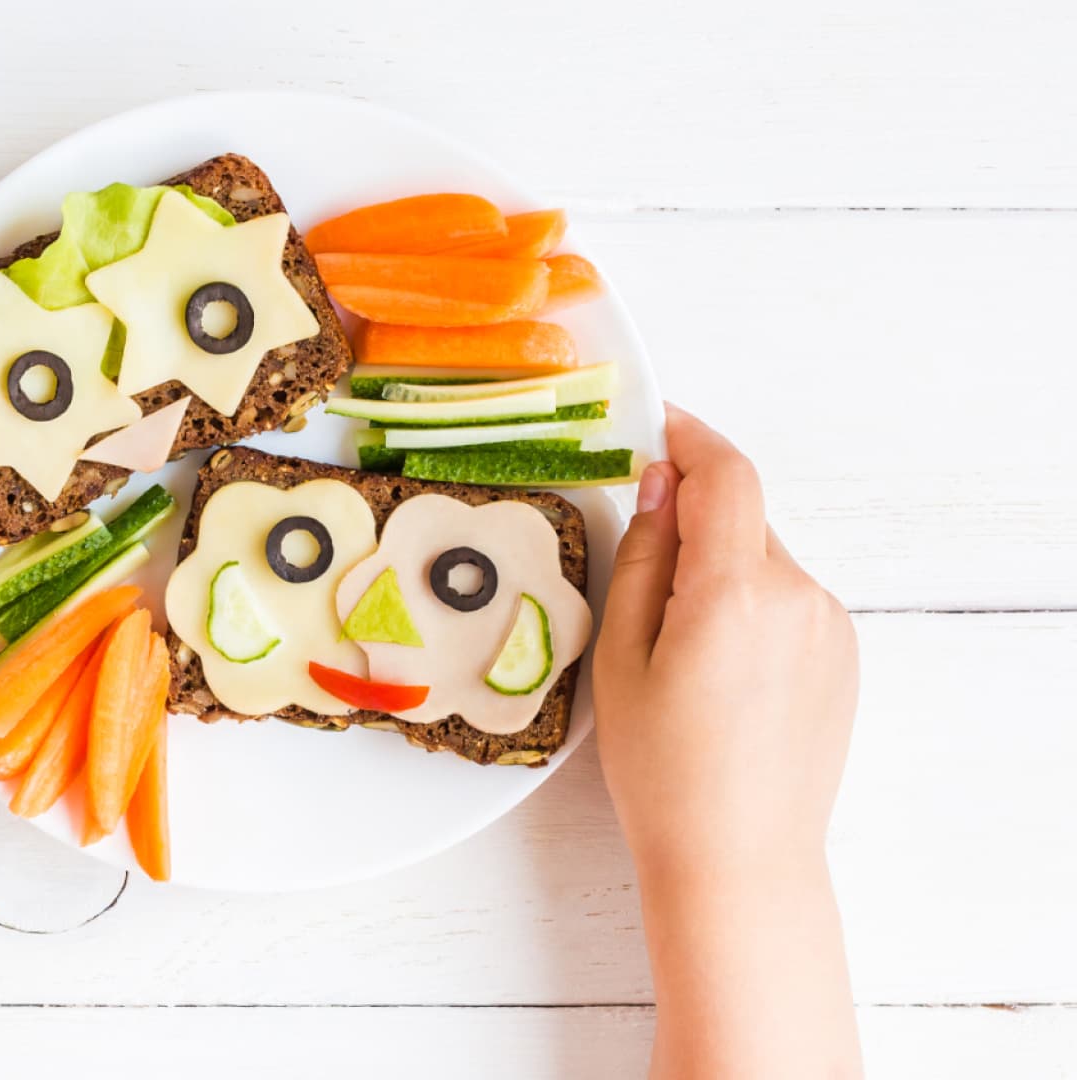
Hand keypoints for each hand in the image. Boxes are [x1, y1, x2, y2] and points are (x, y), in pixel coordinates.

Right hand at [594, 404, 856, 872]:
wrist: (738, 857)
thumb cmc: (664, 771)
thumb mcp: (622, 656)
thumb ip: (645, 556)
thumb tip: (663, 483)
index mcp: (735, 591)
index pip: (726, 474)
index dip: (688, 437)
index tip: (653, 425)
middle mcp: (798, 596)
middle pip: (742, 518)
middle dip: (692, 520)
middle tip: (638, 569)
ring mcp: (830, 626)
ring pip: (764, 560)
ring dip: (720, 570)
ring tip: (675, 648)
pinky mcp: (843, 655)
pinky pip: (788, 601)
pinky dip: (749, 607)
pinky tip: (717, 672)